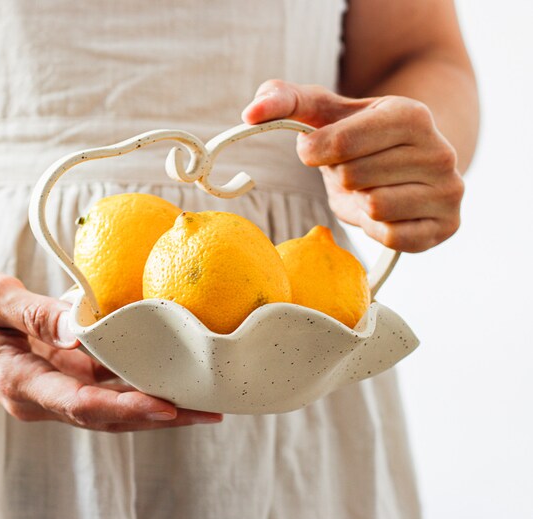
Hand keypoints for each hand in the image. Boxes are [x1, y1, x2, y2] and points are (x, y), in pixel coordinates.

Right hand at [0, 263, 222, 431]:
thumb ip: (37, 315)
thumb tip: (83, 328)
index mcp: (18, 382)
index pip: (80, 404)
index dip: (126, 408)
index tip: (168, 406)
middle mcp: (37, 397)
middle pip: (104, 415)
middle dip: (155, 416)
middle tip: (206, 411)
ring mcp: (48, 389)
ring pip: (107, 406)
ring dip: (151, 405)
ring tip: (201, 403)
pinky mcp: (56, 377)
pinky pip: (99, 386)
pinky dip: (133, 384)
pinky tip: (166, 377)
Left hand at [242, 80, 464, 252]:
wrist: (410, 160)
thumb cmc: (358, 135)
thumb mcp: (322, 111)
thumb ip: (283, 100)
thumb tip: (250, 113)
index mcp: (411, 114)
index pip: (339, 144)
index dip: (314, 152)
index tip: (317, 149)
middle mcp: (440, 150)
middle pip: (352, 178)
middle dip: (341, 176)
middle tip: (355, 169)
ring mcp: (449, 190)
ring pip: (374, 208)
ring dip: (359, 203)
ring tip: (371, 187)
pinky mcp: (446, 226)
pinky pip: (391, 237)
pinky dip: (376, 228)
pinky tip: (385, 211)